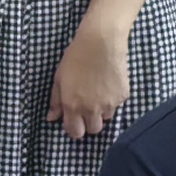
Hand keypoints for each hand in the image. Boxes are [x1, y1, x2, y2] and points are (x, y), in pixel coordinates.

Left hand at [50, 17, 131, 138]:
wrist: (101, 43)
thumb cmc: (75, 58)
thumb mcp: (59, 78)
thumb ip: (56, 101)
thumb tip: (51, 118)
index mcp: (73, 106)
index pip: (75, 132)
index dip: (74, 130)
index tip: (74, 123)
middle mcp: (92, 109)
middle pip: (94, 130)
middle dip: (89, 123)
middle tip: (86, 110)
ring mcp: (109, 104)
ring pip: (107, 118)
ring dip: (102, 112)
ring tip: (98, 95)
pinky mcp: (123, 96)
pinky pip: (117, 105)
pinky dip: (113, 100)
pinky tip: (108, 86)